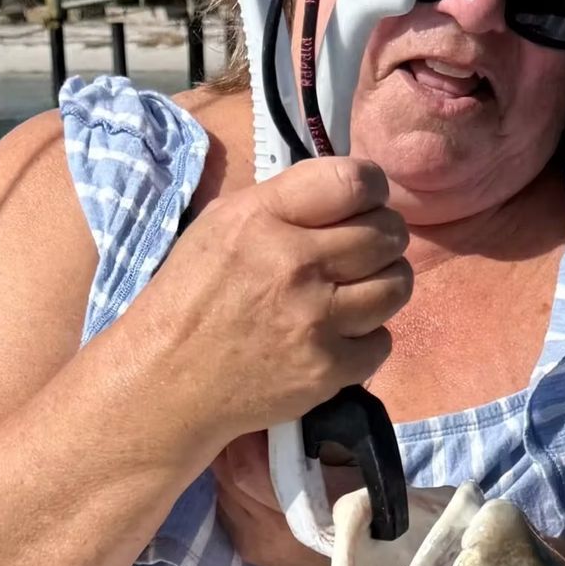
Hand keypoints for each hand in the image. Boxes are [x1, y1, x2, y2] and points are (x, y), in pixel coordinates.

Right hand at [136, 158, 411, 454]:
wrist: (168, 384)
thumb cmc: (191, 300)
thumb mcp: (220, 226)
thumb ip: (284, 203)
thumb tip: (345, 192)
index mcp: (263, 218)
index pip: (355, 180)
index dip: (374, 189)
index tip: (367, 204)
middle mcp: (294, 264)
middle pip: (387, 235)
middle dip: (385, 240)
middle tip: (365, 254)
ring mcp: (314, 321)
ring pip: (396, 286)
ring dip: (384, 287)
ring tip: (358, 294)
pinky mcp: (326, 370)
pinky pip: (382, 342)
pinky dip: (367, 340)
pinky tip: (337, 338)